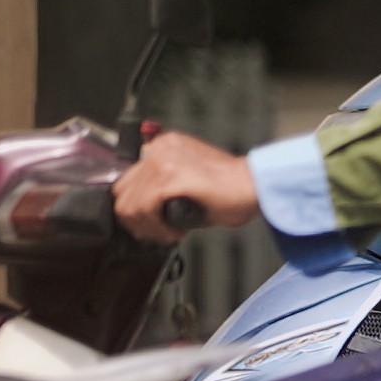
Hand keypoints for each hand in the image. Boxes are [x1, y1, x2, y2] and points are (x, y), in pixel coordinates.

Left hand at [116, 134, 258, 244]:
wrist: (257, 186)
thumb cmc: (234, 187)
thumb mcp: (190, 179)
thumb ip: (165, 187)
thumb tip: (145, 212)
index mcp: (164, 146)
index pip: (127, 180)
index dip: (134, 207)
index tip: (148, 223)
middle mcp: (159, 149)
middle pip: (122, 192)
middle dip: (135, 220)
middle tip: (155, 233)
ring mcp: (163, 161)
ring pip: (129, 205)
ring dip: (147, 227)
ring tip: (168, 234)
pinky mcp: (170, 178)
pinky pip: (144, 210)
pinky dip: (156, 228)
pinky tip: (174, 232)